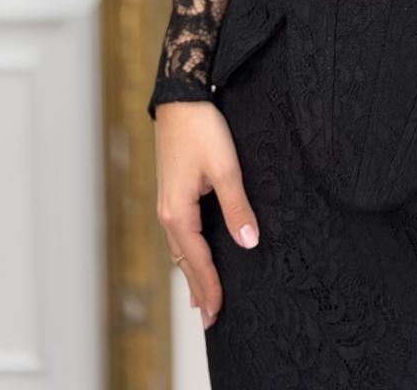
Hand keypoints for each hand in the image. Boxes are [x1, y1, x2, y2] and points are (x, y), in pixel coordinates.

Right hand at [154, 101, 258, 327]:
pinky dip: (187, 251)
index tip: (219, 313)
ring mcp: (167, 203)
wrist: (181, 98)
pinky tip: (193, 254)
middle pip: (185, 260)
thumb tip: (248, 243)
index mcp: (177, 213)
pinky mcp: (172, 192)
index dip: (210, 286)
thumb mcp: (225, 168)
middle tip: (211, 318)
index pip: (197, 260)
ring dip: (191, 272)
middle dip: (199, 288)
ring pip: (180, 248)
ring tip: (201, 297)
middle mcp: (167, 213)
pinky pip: (180, 233)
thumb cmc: (202, 130)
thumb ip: (237, 208)